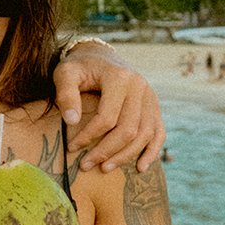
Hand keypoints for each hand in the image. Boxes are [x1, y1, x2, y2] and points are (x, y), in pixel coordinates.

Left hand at [57, 49, 164, 170]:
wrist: (100, 56)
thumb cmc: (79, 67)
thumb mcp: (65, 73)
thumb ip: (65, 95)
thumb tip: (72, 122)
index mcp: (119, 77)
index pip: (107, 117)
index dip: (89, 136)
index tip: (72, 148)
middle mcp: (140, 86)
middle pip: (128, 129)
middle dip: (106, 151)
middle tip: (86, 165)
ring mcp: (150, 97)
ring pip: (144, 134)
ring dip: (125, 156)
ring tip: (105, 168)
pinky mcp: (154, 106)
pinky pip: (158, 132)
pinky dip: (152, 152)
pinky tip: (140, 167)